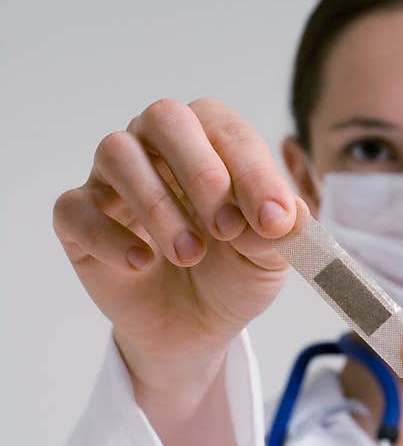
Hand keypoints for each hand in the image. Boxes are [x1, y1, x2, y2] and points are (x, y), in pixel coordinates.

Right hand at [53, 98, 304, 386]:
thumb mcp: (271, 257)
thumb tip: (283, 217)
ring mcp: (112, 178)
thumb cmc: (234, 271)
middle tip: (226, 229)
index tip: (273, 222)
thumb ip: (282, 232)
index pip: (228, 131)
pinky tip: (142, 263)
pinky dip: (110, 235)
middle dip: (200, 171)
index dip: (253, 172)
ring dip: (158, 205)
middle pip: (165, 118)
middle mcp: (157, 145)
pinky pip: (77, 208)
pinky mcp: (78, 218)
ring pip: (117, 153)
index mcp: (211, 141)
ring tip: (190, 254)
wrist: (195, 327)